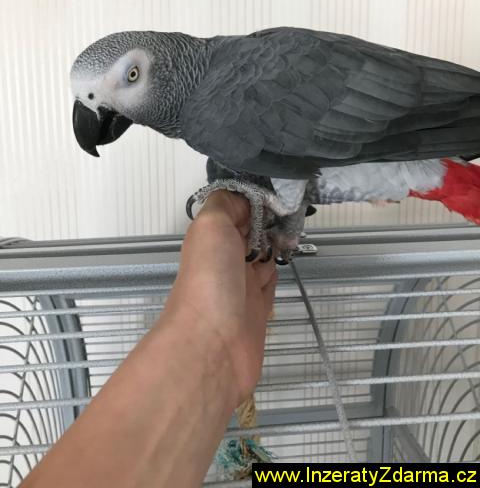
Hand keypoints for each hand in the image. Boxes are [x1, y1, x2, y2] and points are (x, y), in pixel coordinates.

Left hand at [165, 190, 276, 406]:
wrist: (213, 346)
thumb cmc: (210, 281)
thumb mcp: (210, 225)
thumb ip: (225, 203)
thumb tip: (245, 198)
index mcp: (211, 236)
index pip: (236, 208)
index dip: (257, 197)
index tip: (283, 187)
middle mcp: (225, 258)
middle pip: (251, 231)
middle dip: (271, 218)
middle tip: (297, 204)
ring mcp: (242, 284)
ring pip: (263, 253)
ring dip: (278, 240)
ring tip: (298, 224)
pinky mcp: (258, 308)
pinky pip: (271, 280)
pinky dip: (279, 267)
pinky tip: (290, 254)